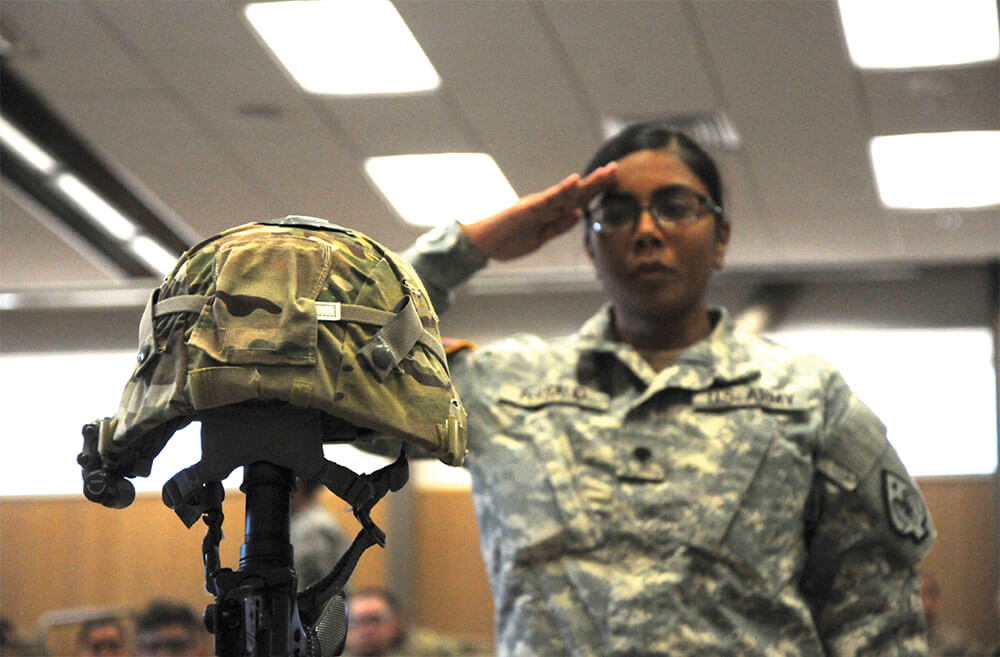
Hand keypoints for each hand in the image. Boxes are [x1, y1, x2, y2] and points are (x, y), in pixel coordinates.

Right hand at [461, 162, 616, 260]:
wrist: (481, 244)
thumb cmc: (508, 241)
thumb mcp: (541, 238)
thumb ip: (559, 227)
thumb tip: (578, 214)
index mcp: (550, 213)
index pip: (577, 200)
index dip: (595, 190)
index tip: (613, 180)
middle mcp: (545, 205)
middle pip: (576, 193)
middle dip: (596, 182)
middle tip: (615, 168)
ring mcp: (536, 205)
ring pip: (566, 193)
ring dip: (586, 183)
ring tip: (604, 172)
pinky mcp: (525, 208)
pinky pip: (547, 199)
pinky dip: (561, 190)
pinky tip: (575, 181)